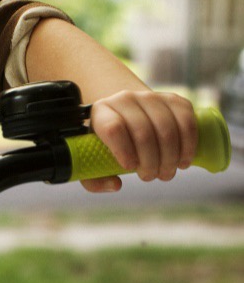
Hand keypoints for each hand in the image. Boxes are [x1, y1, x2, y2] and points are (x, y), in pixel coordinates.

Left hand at [83, 90, 197, 192]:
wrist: (129, 114)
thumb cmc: (111, 143)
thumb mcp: (94, 160)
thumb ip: (95, 180)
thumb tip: (116, 185)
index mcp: (101, 111)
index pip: (113, 128)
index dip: (123, 151)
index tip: (130, 167)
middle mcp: (125, 99)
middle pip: (143, 133)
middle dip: (150, 162)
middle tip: (150, 176)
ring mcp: (151, 98)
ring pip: (167, 130)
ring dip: (170, 158)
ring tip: (166, 173)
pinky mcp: (175, 100)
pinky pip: (187, 124)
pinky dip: (188, 147)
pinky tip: (182, 162)